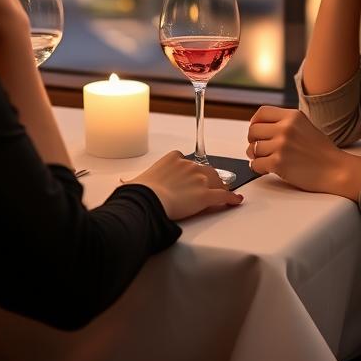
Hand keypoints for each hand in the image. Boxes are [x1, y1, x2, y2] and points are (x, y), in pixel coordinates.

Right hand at [124, 151, 243, 219]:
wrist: (148, 201)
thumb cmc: (141, 192)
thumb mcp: (137, 181)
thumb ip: (135, 181)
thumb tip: (124, 184)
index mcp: (173, 159)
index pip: (186, 160)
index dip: (189, 171)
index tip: (188, 177)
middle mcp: (189, 165)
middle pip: (205, 169)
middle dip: (207, 178)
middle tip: (206, 188)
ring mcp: (199, 180)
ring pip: (216, 181)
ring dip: (219, 187)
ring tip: (222, 194)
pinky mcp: (206, 195)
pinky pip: (224, 195)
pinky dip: (231, 198)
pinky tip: (236, 200)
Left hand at [246, 106, 360, 199]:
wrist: (336, 170)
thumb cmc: (322, 152)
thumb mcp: (305, 126)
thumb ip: (285, 124)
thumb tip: (260, 128)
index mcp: (292, 116)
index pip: (261, 113)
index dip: (254, 123)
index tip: (256, 131)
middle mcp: (285, 128)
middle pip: (253, 130)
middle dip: (253, 141)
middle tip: (258, 148)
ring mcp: (281, 145)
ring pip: (253, 148)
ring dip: (256, 156)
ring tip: (265, 160)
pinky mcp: (278, 163)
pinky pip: (255, 164)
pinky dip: (258, 168)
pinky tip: (266, 169)